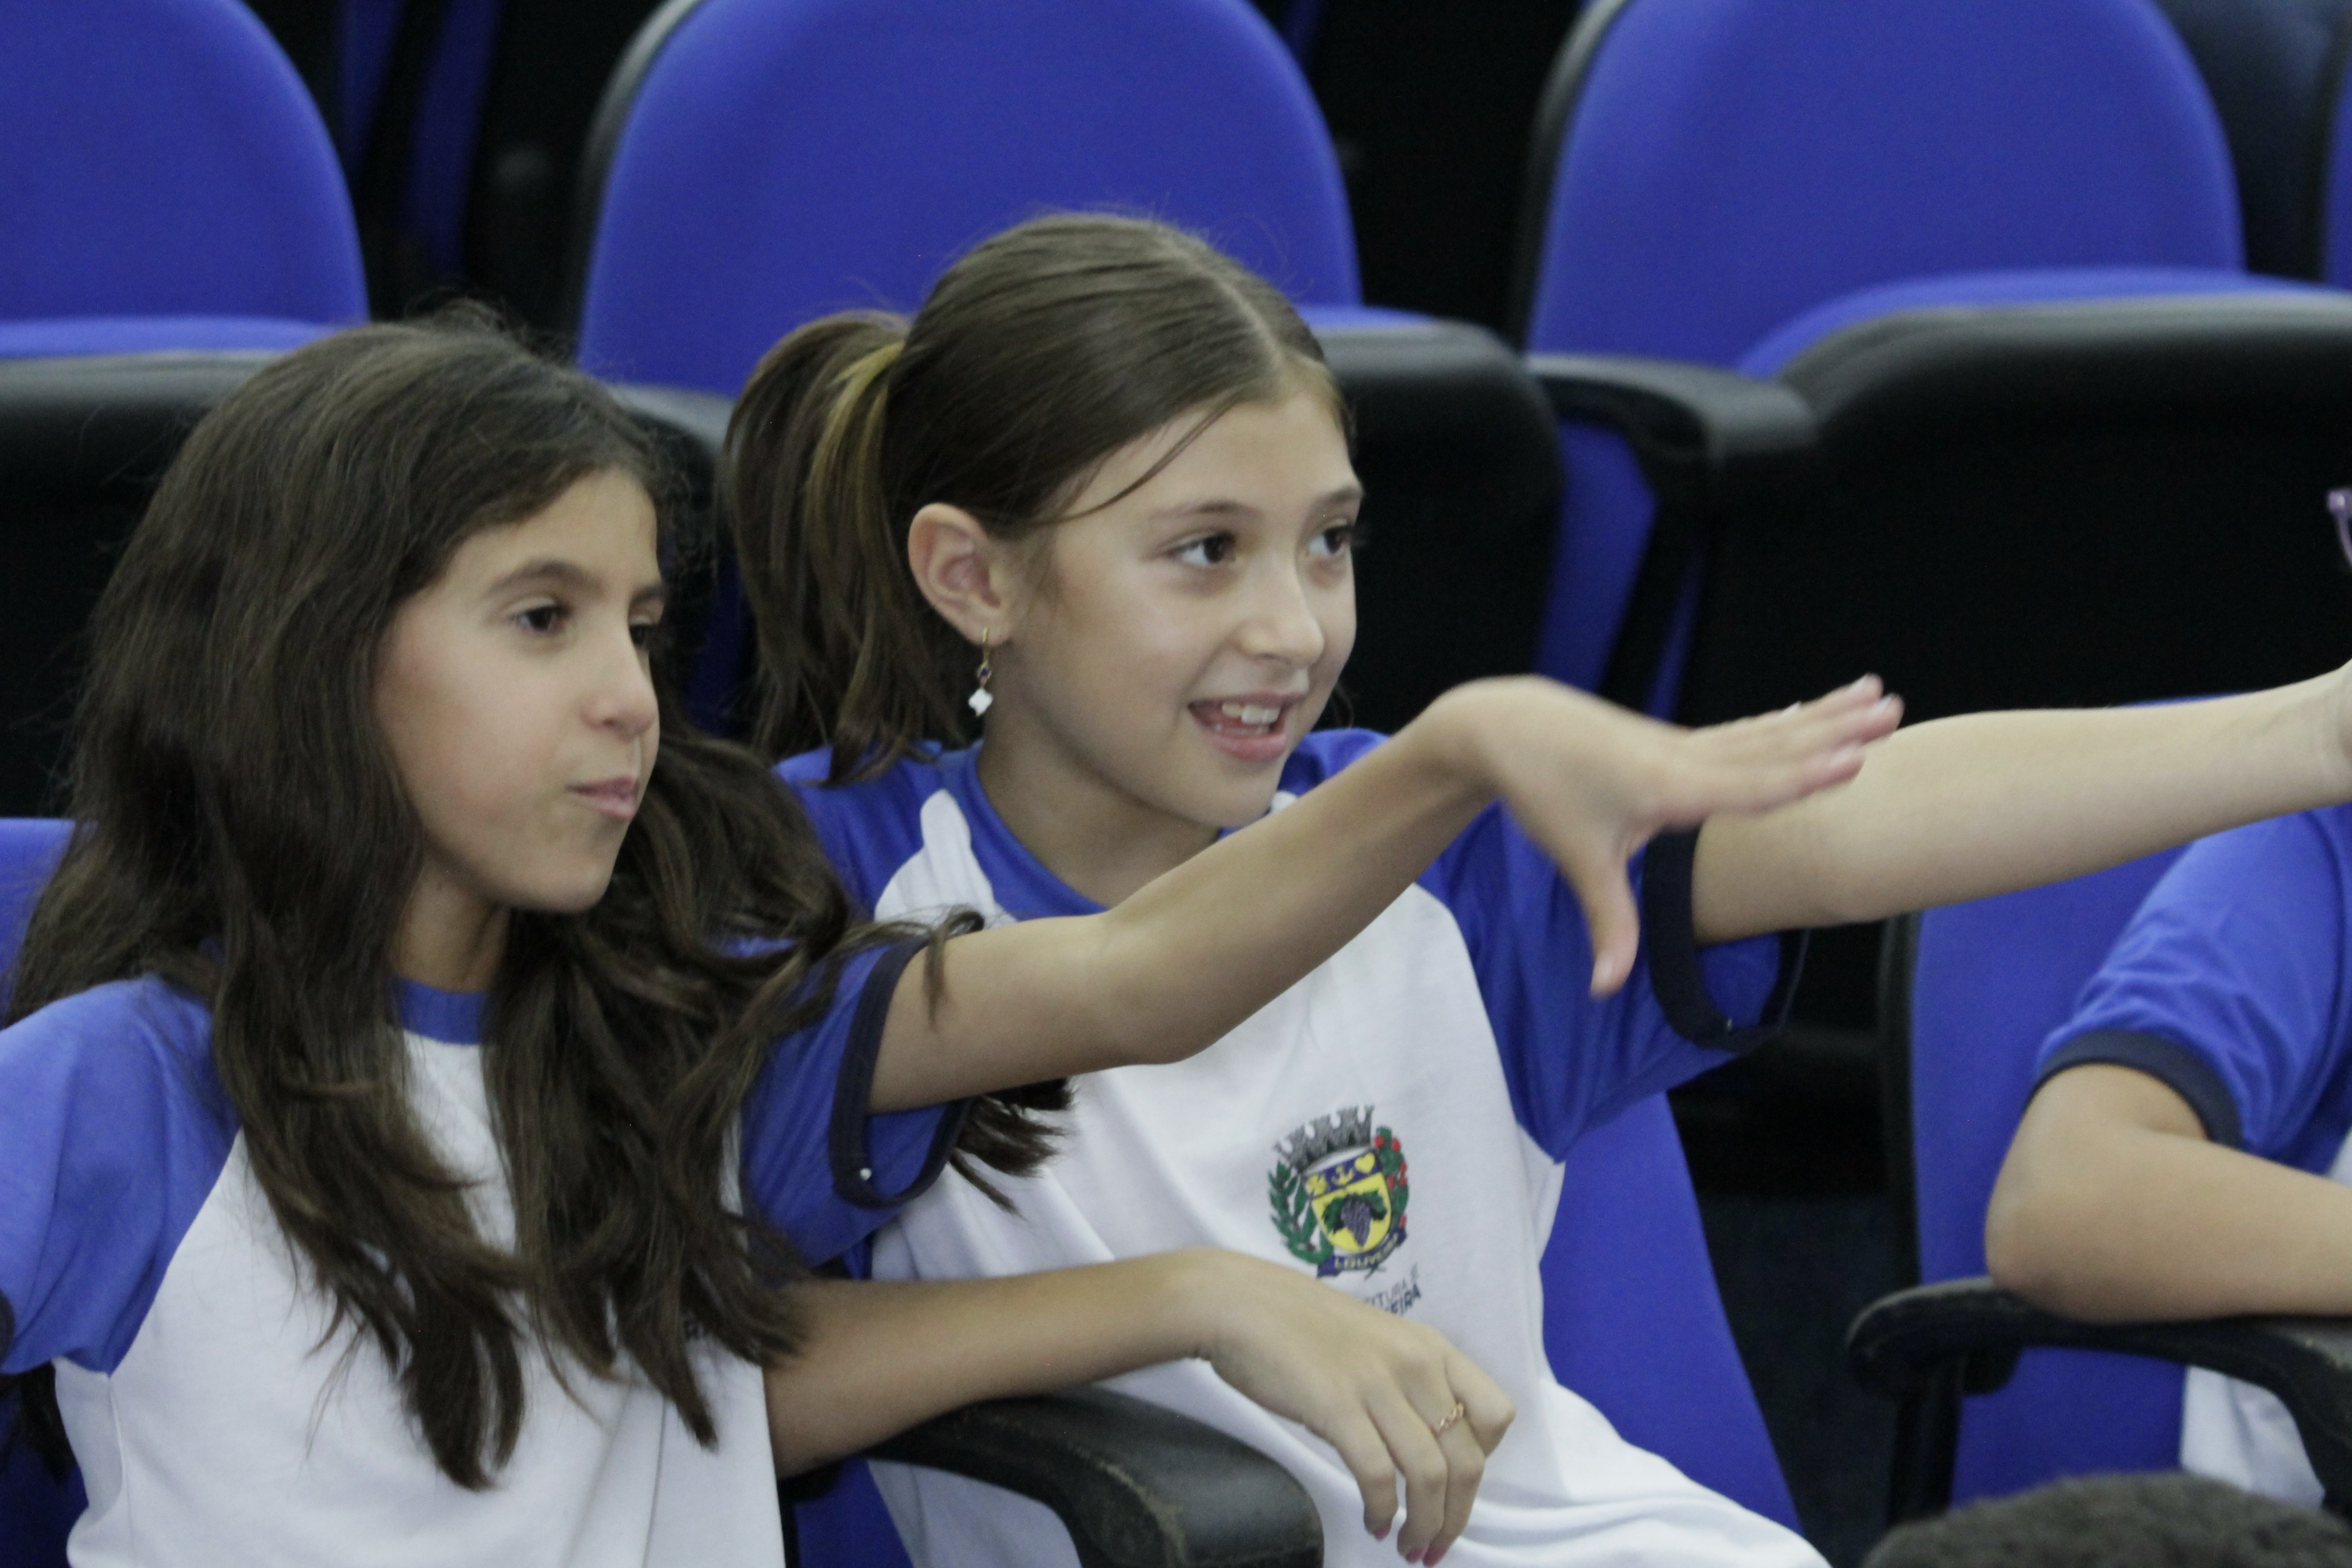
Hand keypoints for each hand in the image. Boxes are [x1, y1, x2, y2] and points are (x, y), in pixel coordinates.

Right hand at [1172, 1249, 1512, 1564]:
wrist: (1242, 1303)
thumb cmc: (1303, 1327)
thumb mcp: (1379, 1342)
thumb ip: (1410, 1383)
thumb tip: (1427, 1447)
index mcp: (1432, 1348)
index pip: (1497, 1414)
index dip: (1486, 1461)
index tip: (1457, 1486)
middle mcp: (1416, 1364)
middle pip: (1468, 1460)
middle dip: (1457, 1517)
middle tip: (1436, 1546)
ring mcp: (1378, 1384)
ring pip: (1429, 1476)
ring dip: (1425, 1526)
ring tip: (1409, 1549)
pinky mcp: (1337, 1406)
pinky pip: (1378, 1475)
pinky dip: (1382, 1511)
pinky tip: (1373, 1524)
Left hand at [1427, 675, 1899, 993]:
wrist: (1506, 729)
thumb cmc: (1544, 794)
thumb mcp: (1578, 862)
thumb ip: (1607, 924)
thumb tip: (1603, 990)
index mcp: (1671, 790)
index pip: (1753, 786)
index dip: (1807, 776)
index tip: (1859, 757)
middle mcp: (1686, 759)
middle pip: (1775, 747)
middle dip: (1837, 729)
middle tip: (1894, 707)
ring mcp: (1682, 744)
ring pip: (1766, 731)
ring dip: (1822, 714)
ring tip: (1875, 692)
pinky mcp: (1673, 740)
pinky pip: (1741, 731)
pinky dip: (1780, 721)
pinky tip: (1806, 709)